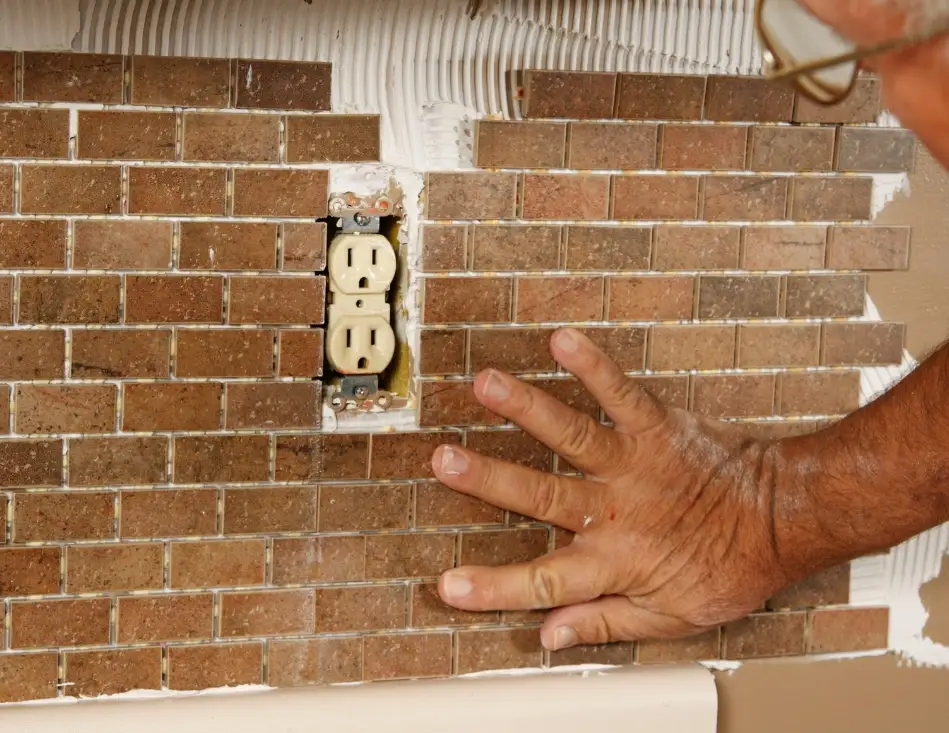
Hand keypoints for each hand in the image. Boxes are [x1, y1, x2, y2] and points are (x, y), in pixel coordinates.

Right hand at [431, 328, 793, 650]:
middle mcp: (617, 510)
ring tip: (487, 383)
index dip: (494, 587)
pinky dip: (592, 366)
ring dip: (527, 409)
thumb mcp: (672, 617)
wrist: (784, 520)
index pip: (544, 582)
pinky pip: (620, 393)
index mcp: (616, 562)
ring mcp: (635, 464)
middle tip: (445, 460)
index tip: (449, 586)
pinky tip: (563, 340)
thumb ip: (606, 623)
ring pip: (572, 437)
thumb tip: (550, 636)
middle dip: (490, 479)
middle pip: (543, 496)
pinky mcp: (657, 428)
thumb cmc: (729, 568)